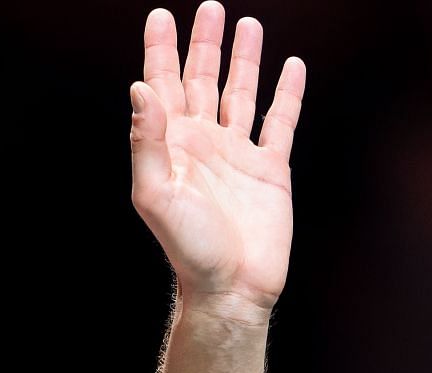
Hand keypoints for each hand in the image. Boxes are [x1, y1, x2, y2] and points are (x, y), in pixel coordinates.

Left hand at [130, 3, 305, 318]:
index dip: (161, 52)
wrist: (230, 285)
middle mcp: (202, 144)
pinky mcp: (269, 168)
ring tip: (247, 24)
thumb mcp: (155, 194)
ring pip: (240, 93)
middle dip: (203, 45)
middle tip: (208, 8)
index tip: (160, 17)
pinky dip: (286, 93)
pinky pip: (279, 121)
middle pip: (202, 81)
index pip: (163, 88)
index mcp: (171, 147)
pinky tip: (290, 67)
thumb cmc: (187, 248)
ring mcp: (236, 154)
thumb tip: (141, 88)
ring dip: (243, 60)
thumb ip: (146, 141)